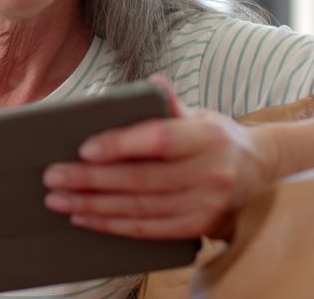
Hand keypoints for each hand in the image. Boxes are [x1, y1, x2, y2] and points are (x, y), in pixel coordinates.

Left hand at [42, 75, 277, 239]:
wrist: (260, 170)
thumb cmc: (213, 137)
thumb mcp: (199, 114)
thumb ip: (169, 104)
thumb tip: (152, 83)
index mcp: (208, 136)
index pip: (159, 139)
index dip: (120, 145)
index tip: (83, 149)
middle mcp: (211, 172)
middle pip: (141, 179)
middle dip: (90, 180)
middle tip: (53, 175)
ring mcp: (206, 204)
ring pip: (139, 208)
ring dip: (93, 205)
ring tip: (57, 198)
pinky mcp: (198, 227)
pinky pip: (147, 229)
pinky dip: (111, 224)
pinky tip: (84, 217)